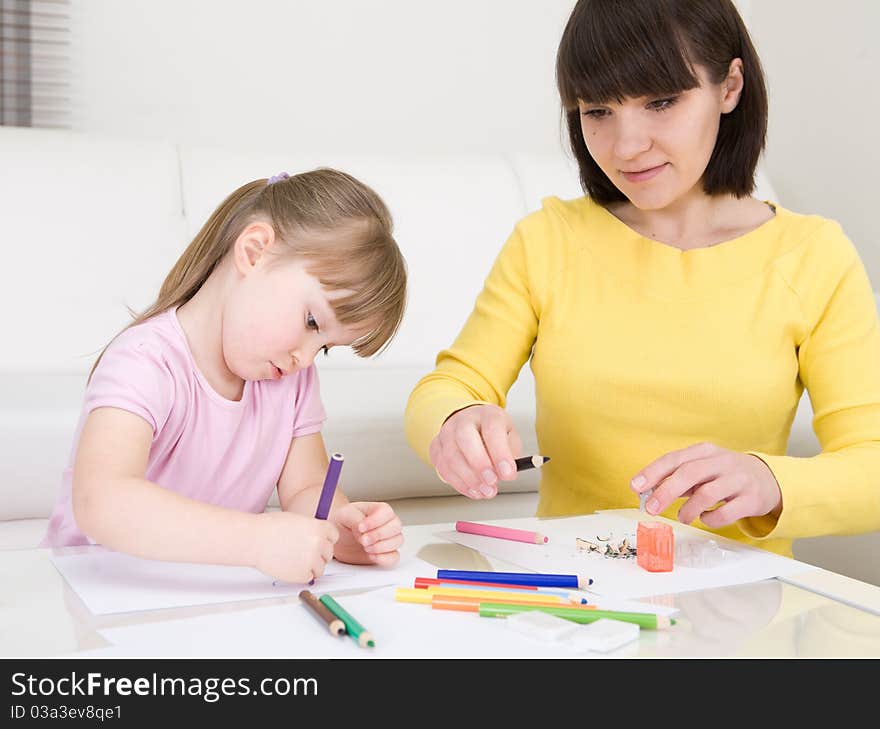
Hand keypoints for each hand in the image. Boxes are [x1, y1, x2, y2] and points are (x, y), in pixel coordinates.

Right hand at [253, 511, 337, 582]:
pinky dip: (301, 575)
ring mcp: (312, 560)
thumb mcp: (298, 520)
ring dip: (310, 566)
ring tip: (294, 559)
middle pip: (329, 553)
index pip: (334, 536)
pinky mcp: (303, 574)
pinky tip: (289, 566)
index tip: (318, 542)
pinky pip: (309, 577)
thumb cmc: (271, 528)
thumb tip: (320, 538)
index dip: (325, 540)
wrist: (256, 539)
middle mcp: (319, 543)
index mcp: (319, 527)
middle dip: (318, 554)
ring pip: (320, 568)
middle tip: (302, 552)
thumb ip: (312, 529)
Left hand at [330, 501, 402, 566]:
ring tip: (365, 548)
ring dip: (381, 547)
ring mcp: (387, 538)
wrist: (339, 538)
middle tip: (363, 540)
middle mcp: (386, 523)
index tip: (361, 528)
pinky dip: (384, 558)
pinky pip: (394, 557)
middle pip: (396, 526)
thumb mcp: (344, 515)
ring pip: (398, 541)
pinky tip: (372, 556)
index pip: (386, 512)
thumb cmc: (343, 522)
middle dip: (378, 535)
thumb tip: (362, 528)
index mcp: (378, 510)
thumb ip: (354, 518)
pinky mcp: (385, 553)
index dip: (376, 521)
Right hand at [428, 404, 522, 498]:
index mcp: (488, 414)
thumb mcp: (510, 438)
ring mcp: (447, 432)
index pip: (492, 429)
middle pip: (465, 438)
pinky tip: (473, 490)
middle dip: (479, 465)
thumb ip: (509, 454)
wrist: (472, 425)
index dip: (500, 453)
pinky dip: (459, 484)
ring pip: (451, 457)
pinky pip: (442, 468)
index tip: (508, 474)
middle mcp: (464, 420)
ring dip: (469, 480)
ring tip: (486, 491)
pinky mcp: (436, 447)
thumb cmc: (492, 434)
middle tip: (492, 482)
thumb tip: (506, 473)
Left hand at [630, 442, 781, 527]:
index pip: (674, 459)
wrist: (769, 479)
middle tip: (651, 508)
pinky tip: (706, 518)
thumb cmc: (725, 474)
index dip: (653, 472)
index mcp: (704, 451)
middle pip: (689, 473)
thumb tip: (646, 490)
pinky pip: (727, 512)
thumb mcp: (702, 469)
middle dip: (666, 491)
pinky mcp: (752, 499)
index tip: (636, 486)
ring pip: (708, 493)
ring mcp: (738, 479)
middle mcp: (722, 462)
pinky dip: (711, 519)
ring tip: (683, 517)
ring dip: (689, 509)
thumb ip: (677, 477)